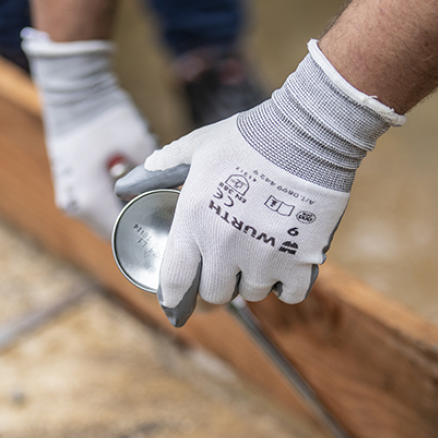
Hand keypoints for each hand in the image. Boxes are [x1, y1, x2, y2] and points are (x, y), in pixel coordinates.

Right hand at [22, 28, 156, 238]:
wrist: (73, 91)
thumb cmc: (106, 115)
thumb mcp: (138, 142)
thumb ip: (154, 175)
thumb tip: (176, 194)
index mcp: (90, 199)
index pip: (124, 235)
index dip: (149, 233)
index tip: (172, 229)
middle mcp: (75, 205)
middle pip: (114, 232)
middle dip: (139, 227)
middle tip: (168, 218)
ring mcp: (68, 197)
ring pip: (103, 222)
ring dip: (126, 218)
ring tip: (154, 206)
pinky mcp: (68, 188)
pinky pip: (95, 210)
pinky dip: (113, 208)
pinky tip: (135, 197)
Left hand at [117, 40, 404, 325]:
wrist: (306, 134)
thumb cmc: (248, 137)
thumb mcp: (197, 146)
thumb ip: (164, 166)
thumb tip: (132, 179)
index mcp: (194, 221)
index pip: (174, 280)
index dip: (174, 297)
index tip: (176, 302)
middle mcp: (224, 247)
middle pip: (215, 293)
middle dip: (218, 281)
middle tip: (227, 264)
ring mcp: (263, 258)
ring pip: (252, 292)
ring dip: (254, 280)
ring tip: (260, 253)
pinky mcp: (300, 262)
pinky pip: (290, 294)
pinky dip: (288, 284)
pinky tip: (288, 263)